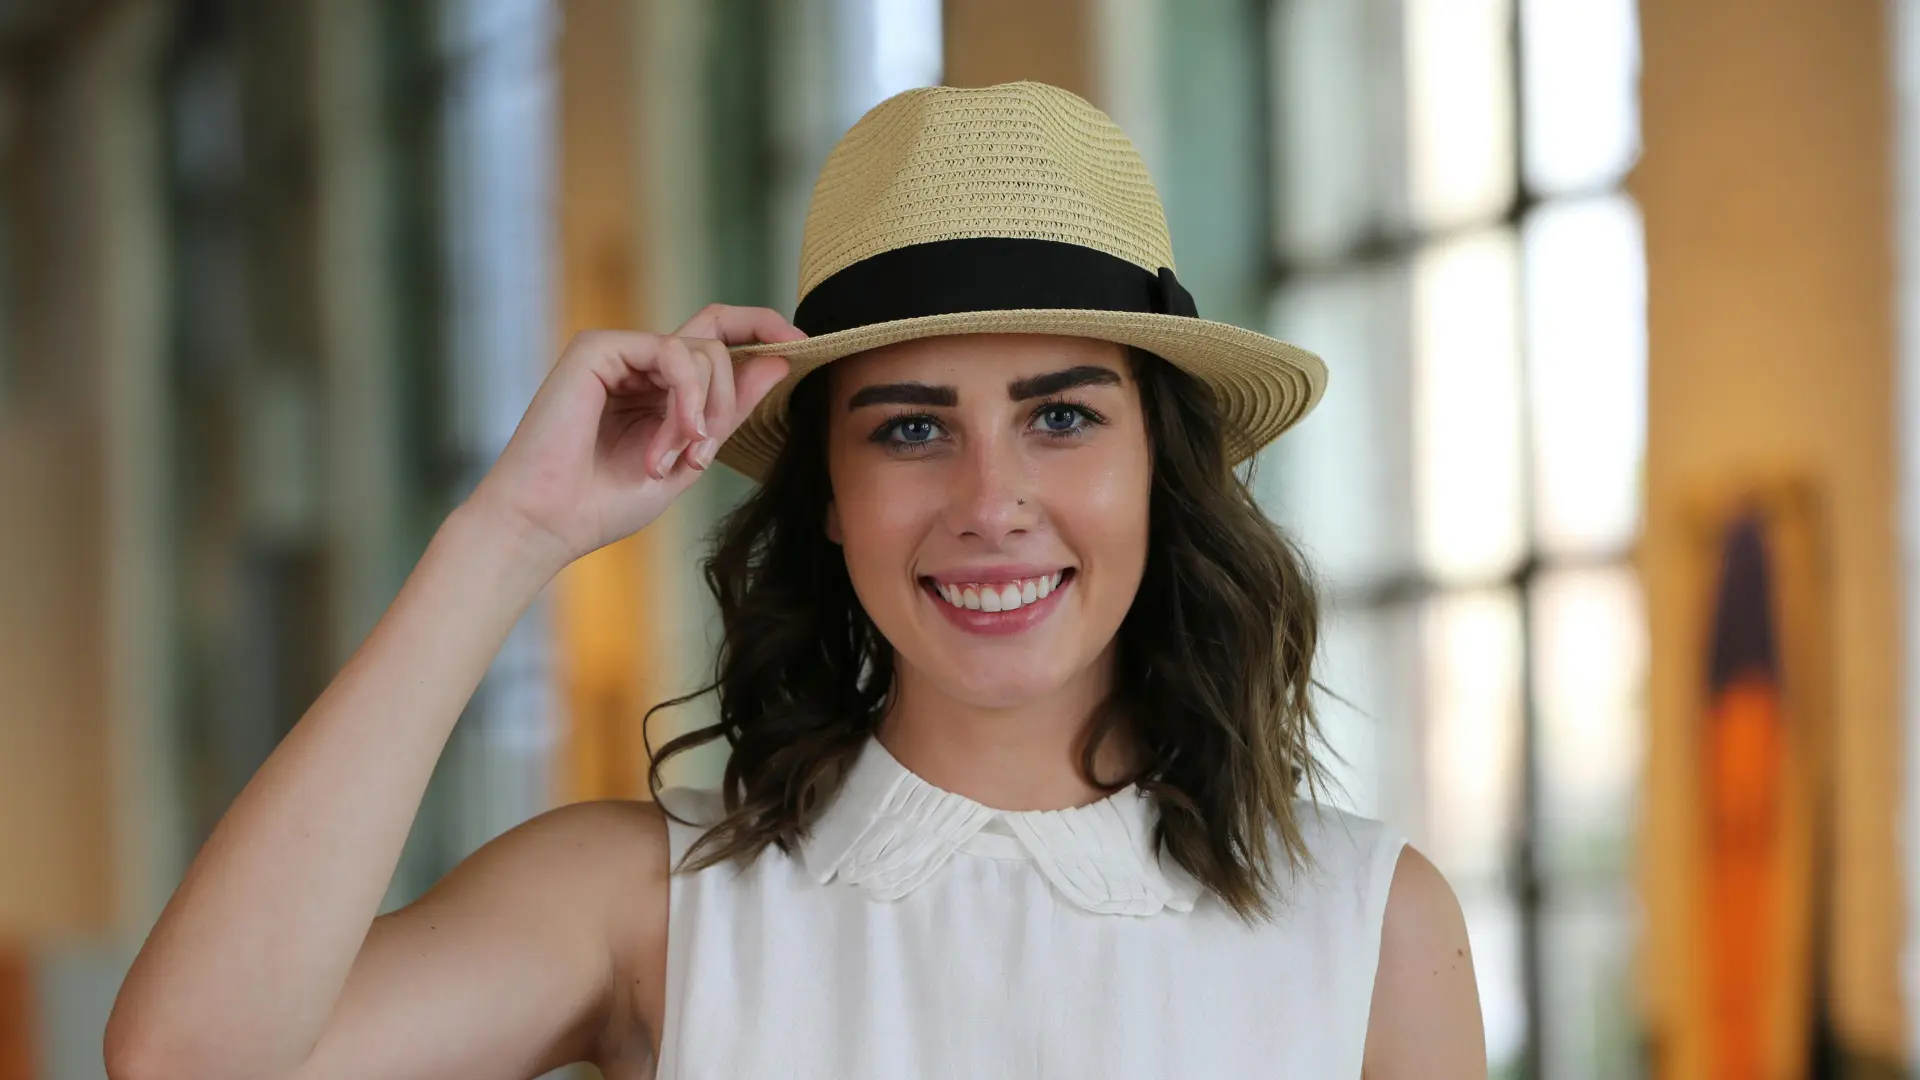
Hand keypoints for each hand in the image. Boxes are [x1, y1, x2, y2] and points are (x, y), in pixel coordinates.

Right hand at [466, 304, 802, 570]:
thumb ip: (729, 411)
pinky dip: (685, 398)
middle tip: (705, 448)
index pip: (717, 335)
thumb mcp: (689, 457)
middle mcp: (639, 360)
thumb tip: (779, 361)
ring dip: (705, 411)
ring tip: (677, 458)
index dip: (761, 328)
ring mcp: (618, 350)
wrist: (548, 523)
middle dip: (732, 394)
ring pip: (702, 350)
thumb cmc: (605, 503)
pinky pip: (673, 353)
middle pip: (717, 337)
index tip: (802, 346)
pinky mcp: (599, 348)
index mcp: (657, 384)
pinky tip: (672, 440)